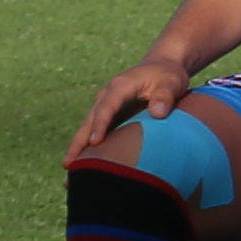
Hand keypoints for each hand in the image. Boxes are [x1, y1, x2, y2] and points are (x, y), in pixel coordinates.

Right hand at [71, 54, 194, 160]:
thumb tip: (158, 112)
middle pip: (89, 121)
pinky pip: (95, 133)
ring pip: (87, 129)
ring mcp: (105, 107)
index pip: (107, 106)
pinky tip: (83, 167)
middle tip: (69, 165)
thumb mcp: (171, 81)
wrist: (161, 67)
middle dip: (78, 143)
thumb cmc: (167, 75)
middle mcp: (106, 96)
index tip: (94, 142)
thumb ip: (165, 95)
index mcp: (120, 86)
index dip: (100, 124)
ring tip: (69, 174)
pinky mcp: (109, 117)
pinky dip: (88, 149)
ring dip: (78, 150)